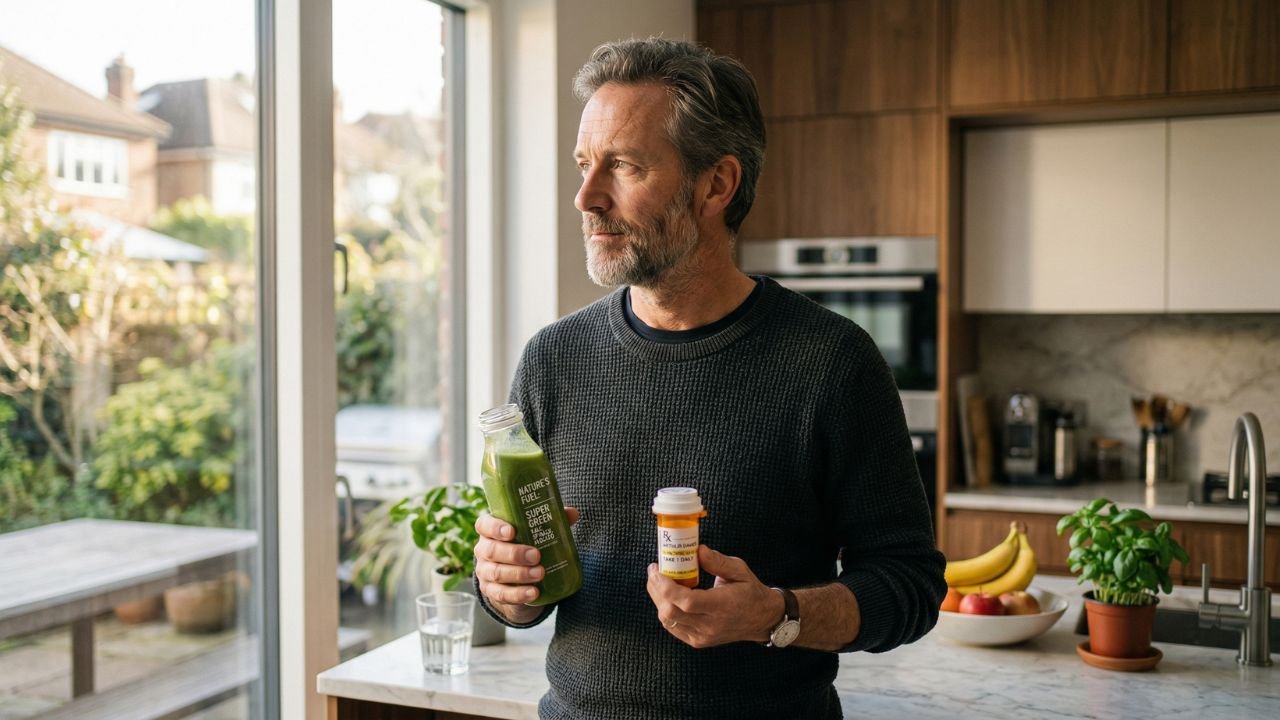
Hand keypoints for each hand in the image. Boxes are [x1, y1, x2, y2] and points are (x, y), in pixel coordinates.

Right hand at [474, 507, 578, 620]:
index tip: (512, 532)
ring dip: (519, 574)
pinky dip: (518, 594)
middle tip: (536, 555)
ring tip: (540, 574)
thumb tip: (573, 513)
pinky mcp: (490, 591)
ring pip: (496, 573)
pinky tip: (534, 592)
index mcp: (490, 530)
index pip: (484, 524)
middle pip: (491, 550)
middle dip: (514, 553)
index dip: (495, 528)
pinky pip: (501, 594)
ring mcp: (484, 571)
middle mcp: (483, 550)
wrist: (516, 577)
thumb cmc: (525, 545)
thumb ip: (551, 521)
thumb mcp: (535, 532)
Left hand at [646, 545, 783, 648]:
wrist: (762, 618)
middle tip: (654, 571)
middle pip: (672, 612)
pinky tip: (666, 596)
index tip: (657, 569)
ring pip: (668, 620)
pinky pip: (673, 626)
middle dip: (656, 589)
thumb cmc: (750, 591)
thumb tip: (697, 550)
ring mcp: (703, 636)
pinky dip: (665, 610)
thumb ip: (717, 561)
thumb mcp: (739, 570)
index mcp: (723, 606)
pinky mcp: (698, 641)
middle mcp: (711, 625)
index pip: (687, 601)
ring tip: (658, 581)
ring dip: (658, 599)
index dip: (666, 586)